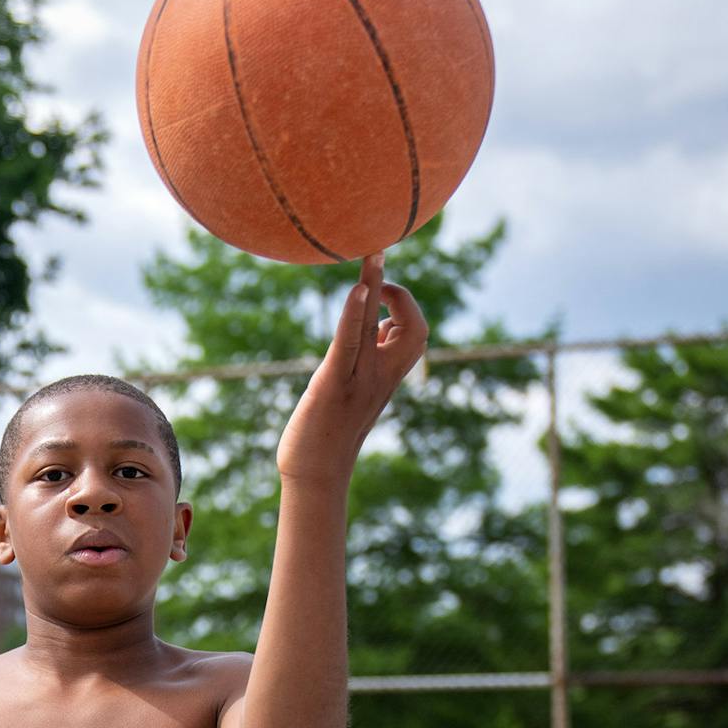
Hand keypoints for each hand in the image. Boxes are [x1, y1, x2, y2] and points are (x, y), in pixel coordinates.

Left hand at [275, 252, 428, 484]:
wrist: (313, 473)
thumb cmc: (327, 431)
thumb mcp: (353, 388)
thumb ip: (367, 359)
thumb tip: (372, 328)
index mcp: (386, 376)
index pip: (414, 333)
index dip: (401, 307)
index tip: (378, 295)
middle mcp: (379, 377)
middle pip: (414, 331)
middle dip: (401, 297)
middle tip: (377, 274)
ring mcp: (358, 381)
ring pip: (378, 329)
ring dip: (375, 287)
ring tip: (374, 253)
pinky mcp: (332, 385)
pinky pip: (349, 344)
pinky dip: (355, 316)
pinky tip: (357, 290)